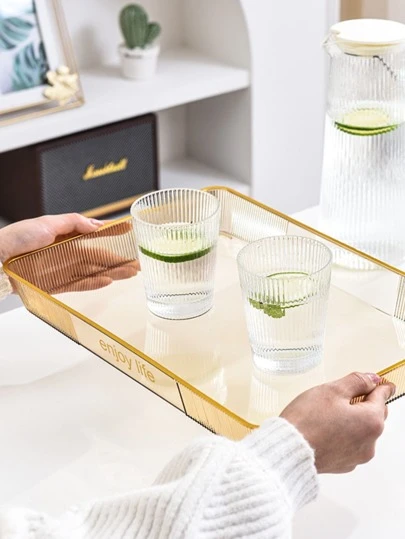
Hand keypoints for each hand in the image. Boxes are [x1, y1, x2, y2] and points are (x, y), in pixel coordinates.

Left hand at [1, 213, 138, 291]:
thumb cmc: (18, 237)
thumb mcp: (48, 222)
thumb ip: (74, 223)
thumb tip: (96, 226)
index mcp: (67, 235)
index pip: (95, 234)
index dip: (111, 233)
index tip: (128, 230)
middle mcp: (67, 253)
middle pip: (99, 257)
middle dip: (119, 259)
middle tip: (137, 263)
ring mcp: (64, 269)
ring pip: (94, 272)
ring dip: (113, 272)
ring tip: (130, 273)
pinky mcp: (57, 284)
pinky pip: (80, 284)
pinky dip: (94, 283)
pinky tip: (109, 280)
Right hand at [280, 372, 394, 473]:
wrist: (288, 450)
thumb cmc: (308, 421)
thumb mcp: (332, 390)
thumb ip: (356, 381)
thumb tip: (372, 378)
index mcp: (371, 421)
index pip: (382, 397)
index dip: (379, 386)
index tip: (381, 383)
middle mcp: (370, 442)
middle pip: (373, 415)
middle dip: (363, 404)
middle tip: (342, 395)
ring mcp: (357, 456)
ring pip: (361, 431)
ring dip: (352, 421)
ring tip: (327, 414)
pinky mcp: (343, 464)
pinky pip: (349, 445)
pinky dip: (343, 436)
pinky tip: (325, 429)